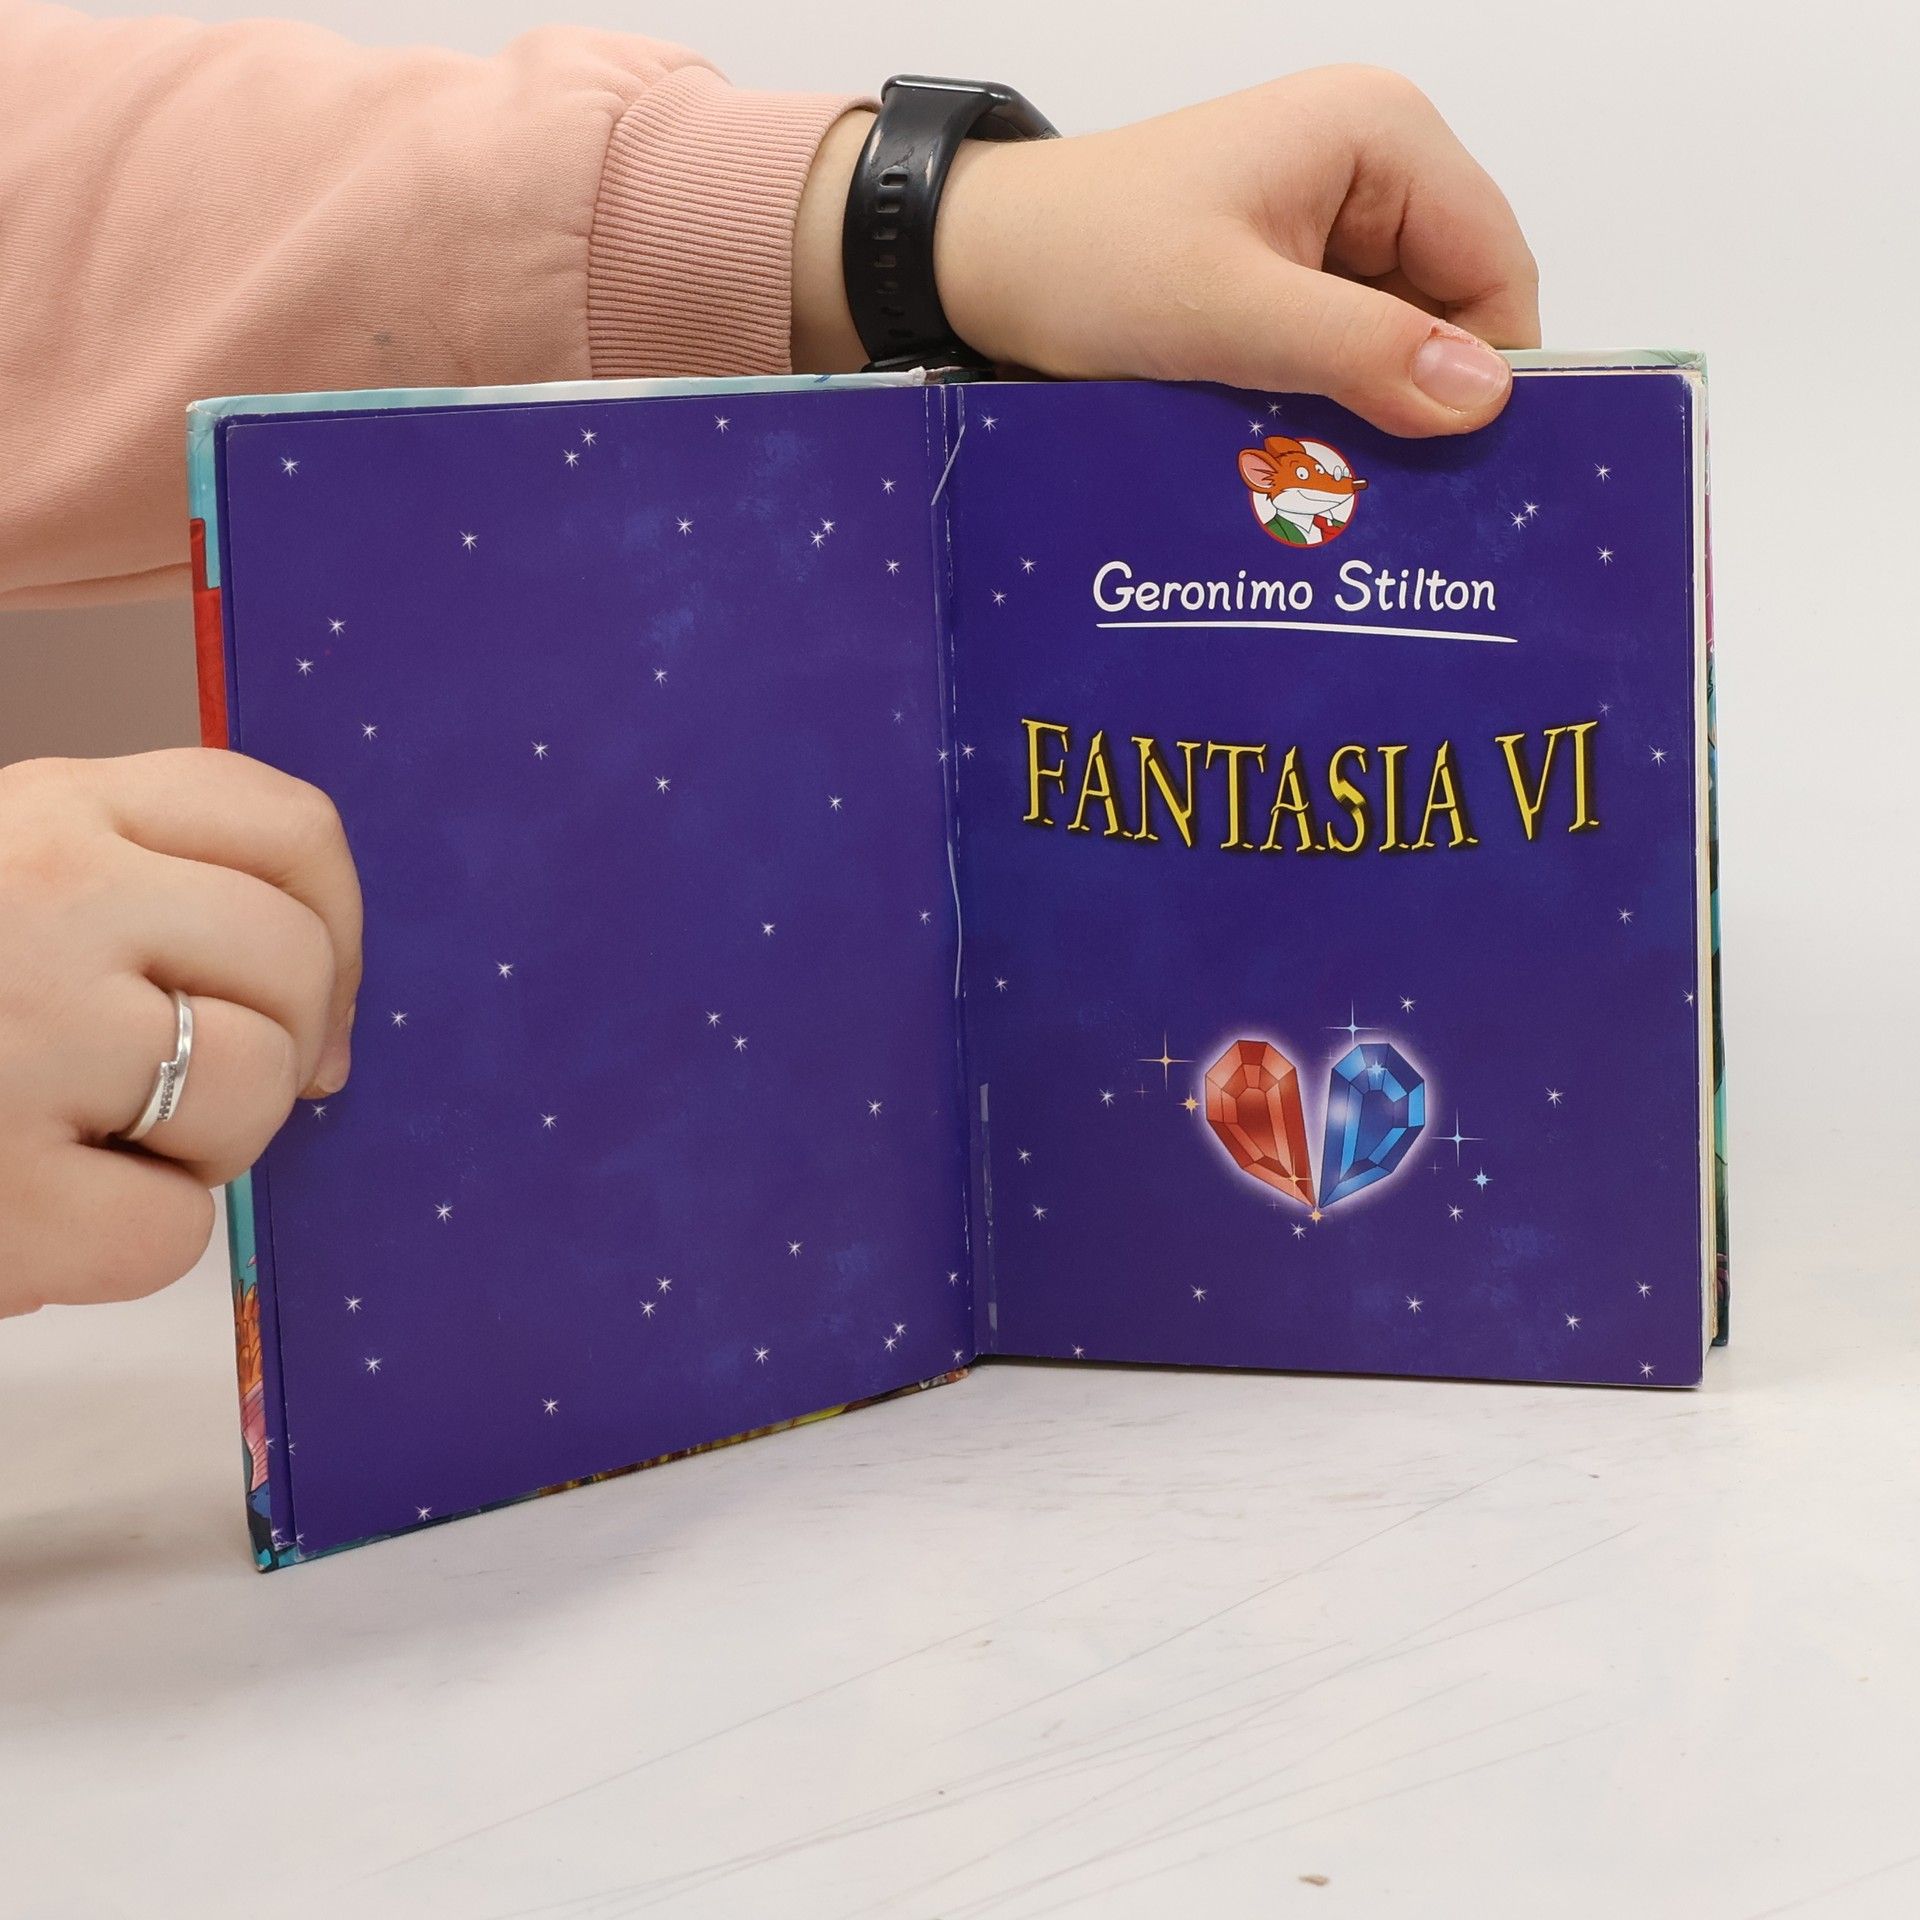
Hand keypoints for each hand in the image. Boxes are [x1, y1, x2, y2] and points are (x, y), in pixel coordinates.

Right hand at [0, 751, 361, 1314]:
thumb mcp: (3, 889)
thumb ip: (141, 900)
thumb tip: (329, 1041)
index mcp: (45, 809)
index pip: (284, 827)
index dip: (337, 928)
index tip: (311, 1002)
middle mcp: (46, 895)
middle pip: (293, 963)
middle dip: (277, 1050)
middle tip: (187, 1096)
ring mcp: (21, 1035)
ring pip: (251, 1088)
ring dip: (206, 1146)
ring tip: (97, 1148)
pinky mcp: (3, 1193)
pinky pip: (174, 1228)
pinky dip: (130, 1241)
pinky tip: (41, 1215)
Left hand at [793, 68, 1537, 435]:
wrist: (978, 262)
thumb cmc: (1087, 261)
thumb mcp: (1228, 314)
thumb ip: (1361, 353)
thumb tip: (1485, 400)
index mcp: (1381, 135)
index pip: (1496, 267)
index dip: (1489, 373)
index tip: (1459, 476)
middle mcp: (1369, 165)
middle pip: (1452, 306)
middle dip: (1422, 399)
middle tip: (1389, 499)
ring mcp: (1326, 219)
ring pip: (1396, 339)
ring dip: (1369, 411)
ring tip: (1336, 486)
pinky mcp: (1284, 269)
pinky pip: (1341, 347)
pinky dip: (1326, 404)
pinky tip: (1298, 456)